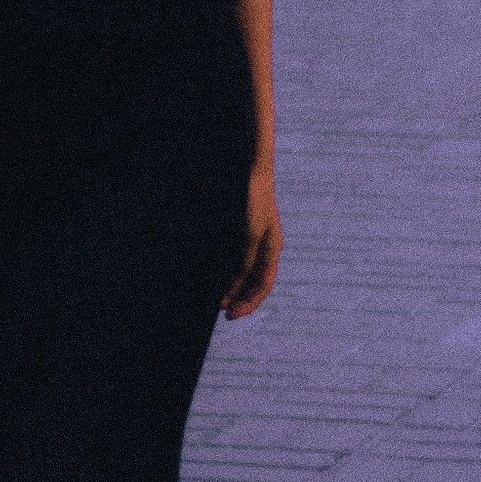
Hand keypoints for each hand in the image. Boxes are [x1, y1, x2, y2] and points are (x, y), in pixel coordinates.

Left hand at [225, 176, 280, 319]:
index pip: (262, 286)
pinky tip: (209, 273)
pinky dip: (222, 269)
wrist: (248, 167)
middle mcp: (262, 247)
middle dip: (236, 297)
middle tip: (218, 309)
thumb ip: (244, 259)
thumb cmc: (253, 198)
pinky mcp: (236, 230)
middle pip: (251, 282)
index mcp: (271, 250)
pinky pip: (231, 257)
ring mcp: (249, 239)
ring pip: (240, 271)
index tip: (230, 315)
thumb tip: (235, 284)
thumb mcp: (249, 233)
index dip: (248, 303)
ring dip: (228, 285)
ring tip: (212, 296)